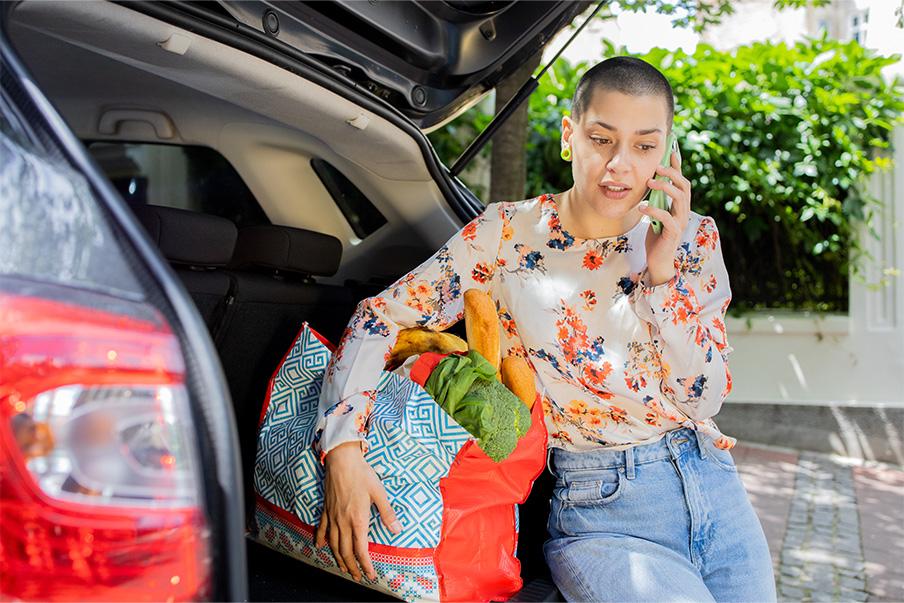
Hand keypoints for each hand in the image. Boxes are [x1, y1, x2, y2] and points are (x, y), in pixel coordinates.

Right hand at [315, 441, 400, 581]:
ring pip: (333, 544)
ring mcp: (332, 516)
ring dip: (338, 558)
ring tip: (342, 568)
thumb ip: (387, 513)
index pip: (360, 550)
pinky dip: (320, 540)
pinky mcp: (326, 509)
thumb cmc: (362, 474)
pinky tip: (319, 547)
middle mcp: (343, 522)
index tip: (370, 574)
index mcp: (358, 519)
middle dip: (352, 567)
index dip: (365, 565)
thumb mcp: (379, 492)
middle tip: (357, 577)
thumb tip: (397, 530)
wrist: (342, 460)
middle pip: (345, 551)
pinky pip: (321, 529)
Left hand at [637, 148, 690, 285]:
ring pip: (679, 198)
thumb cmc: (656, 237)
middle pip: (684, 186)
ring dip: (664, 187)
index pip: (682, 181)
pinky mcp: (673, 233)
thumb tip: (650, 181)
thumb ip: (657, 200)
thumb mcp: (655, 214)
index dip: (677, 166)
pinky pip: (667, 217)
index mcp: (680, 206)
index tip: (671, 151)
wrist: (657, 260)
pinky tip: (642, 207)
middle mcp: (684, 211)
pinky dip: (654, 210)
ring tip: (649, 182)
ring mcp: (681, 222)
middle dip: (672, 173)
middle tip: (657, 167)